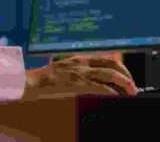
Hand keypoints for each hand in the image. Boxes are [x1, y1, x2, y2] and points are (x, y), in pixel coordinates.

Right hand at [21, 54, 137, 100]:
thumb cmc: (41, 83)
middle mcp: (81, 64)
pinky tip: (116, 98)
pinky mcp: (76, 84)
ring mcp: (80, 73)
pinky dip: (111, 93)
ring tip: (130, 93)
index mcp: (78, 60)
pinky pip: (100, 87)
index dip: (121, 69)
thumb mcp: (61, 73)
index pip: (107, 60)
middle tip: (132, 88)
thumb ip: (75, 75)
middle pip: (113, 65)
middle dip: (127, 76)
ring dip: (124, 84)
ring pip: (110, 74)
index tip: (127, 79)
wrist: (26, 84)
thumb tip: (89, 85)